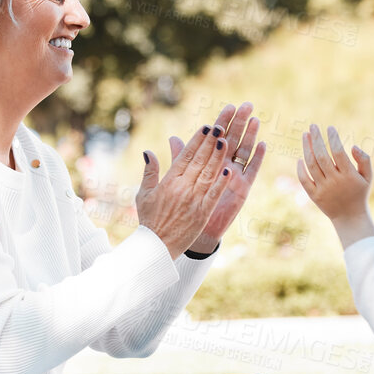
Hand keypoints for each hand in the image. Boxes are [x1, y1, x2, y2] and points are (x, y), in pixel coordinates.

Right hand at [136, 125, 234, 257]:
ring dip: (217, 156)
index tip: (206, 127)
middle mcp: (182, 188)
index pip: (185, 156)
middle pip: (199, 160)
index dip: (196, 140)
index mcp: (168, 181)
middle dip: (210, 142)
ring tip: (226, 140)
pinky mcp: (202, 213)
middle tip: (220, 126)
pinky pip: (213, 194)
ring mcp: (193, 200)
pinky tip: (229, 169)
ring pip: (208, 173)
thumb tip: (149, 151)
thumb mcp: (144, 194)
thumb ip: (149, 172)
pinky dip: (221, 182)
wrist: (156, 246)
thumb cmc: (150, 220)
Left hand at [166, 102, 265, 253]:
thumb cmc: (183, 204)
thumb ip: (178, 158)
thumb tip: (172, 137)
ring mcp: (234, 176)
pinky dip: (257, 158)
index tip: (228, 107)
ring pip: (243, 151)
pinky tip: (262, 145)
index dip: (222, 122)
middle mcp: (222, 165)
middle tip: (246, 105)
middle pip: (233, 139)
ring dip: (250, 135)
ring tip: (254, 119)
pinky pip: (251, 171)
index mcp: (207, 161)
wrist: (191, 229)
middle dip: (239, 122)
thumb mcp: (176, 179)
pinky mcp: (241, 189)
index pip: (216, 137)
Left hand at [297, 124, 373, 247]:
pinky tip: (300, 157)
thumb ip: (364, 160)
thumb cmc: (359, 192)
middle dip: (316, 139)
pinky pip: (304, 180)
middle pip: (322, 156)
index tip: (330, 128)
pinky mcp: (314, 196)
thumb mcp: (368, 177)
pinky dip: (300, 168)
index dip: (333, 138)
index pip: (338, 152)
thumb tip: (352, 146)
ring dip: (307, 148)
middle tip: (313, 126)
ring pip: (311, 165)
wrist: (350, 217)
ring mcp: (323, 189)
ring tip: (306, 135)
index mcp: (349, 175)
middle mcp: (335, 181)